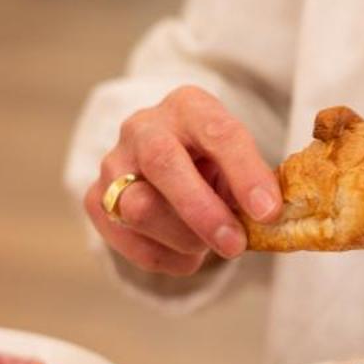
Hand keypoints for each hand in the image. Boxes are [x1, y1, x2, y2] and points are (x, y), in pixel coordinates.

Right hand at [82, 85, 280, 275]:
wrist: (164, 168)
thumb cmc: (212, 165)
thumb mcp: (237, 163)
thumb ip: (250, 183)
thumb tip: (267, 216)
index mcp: (188, 107)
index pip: (218, 133)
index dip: (245, 173)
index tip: (268, 211)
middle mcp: (143, 127)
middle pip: (163, 163)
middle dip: (202, 212)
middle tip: (234, 245)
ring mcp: (113, 163)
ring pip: (140, 208)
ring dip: (184, 238)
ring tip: (209, 245)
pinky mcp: (95, 199)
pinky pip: (128, 239)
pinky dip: (166, 257)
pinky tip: (187, 253)